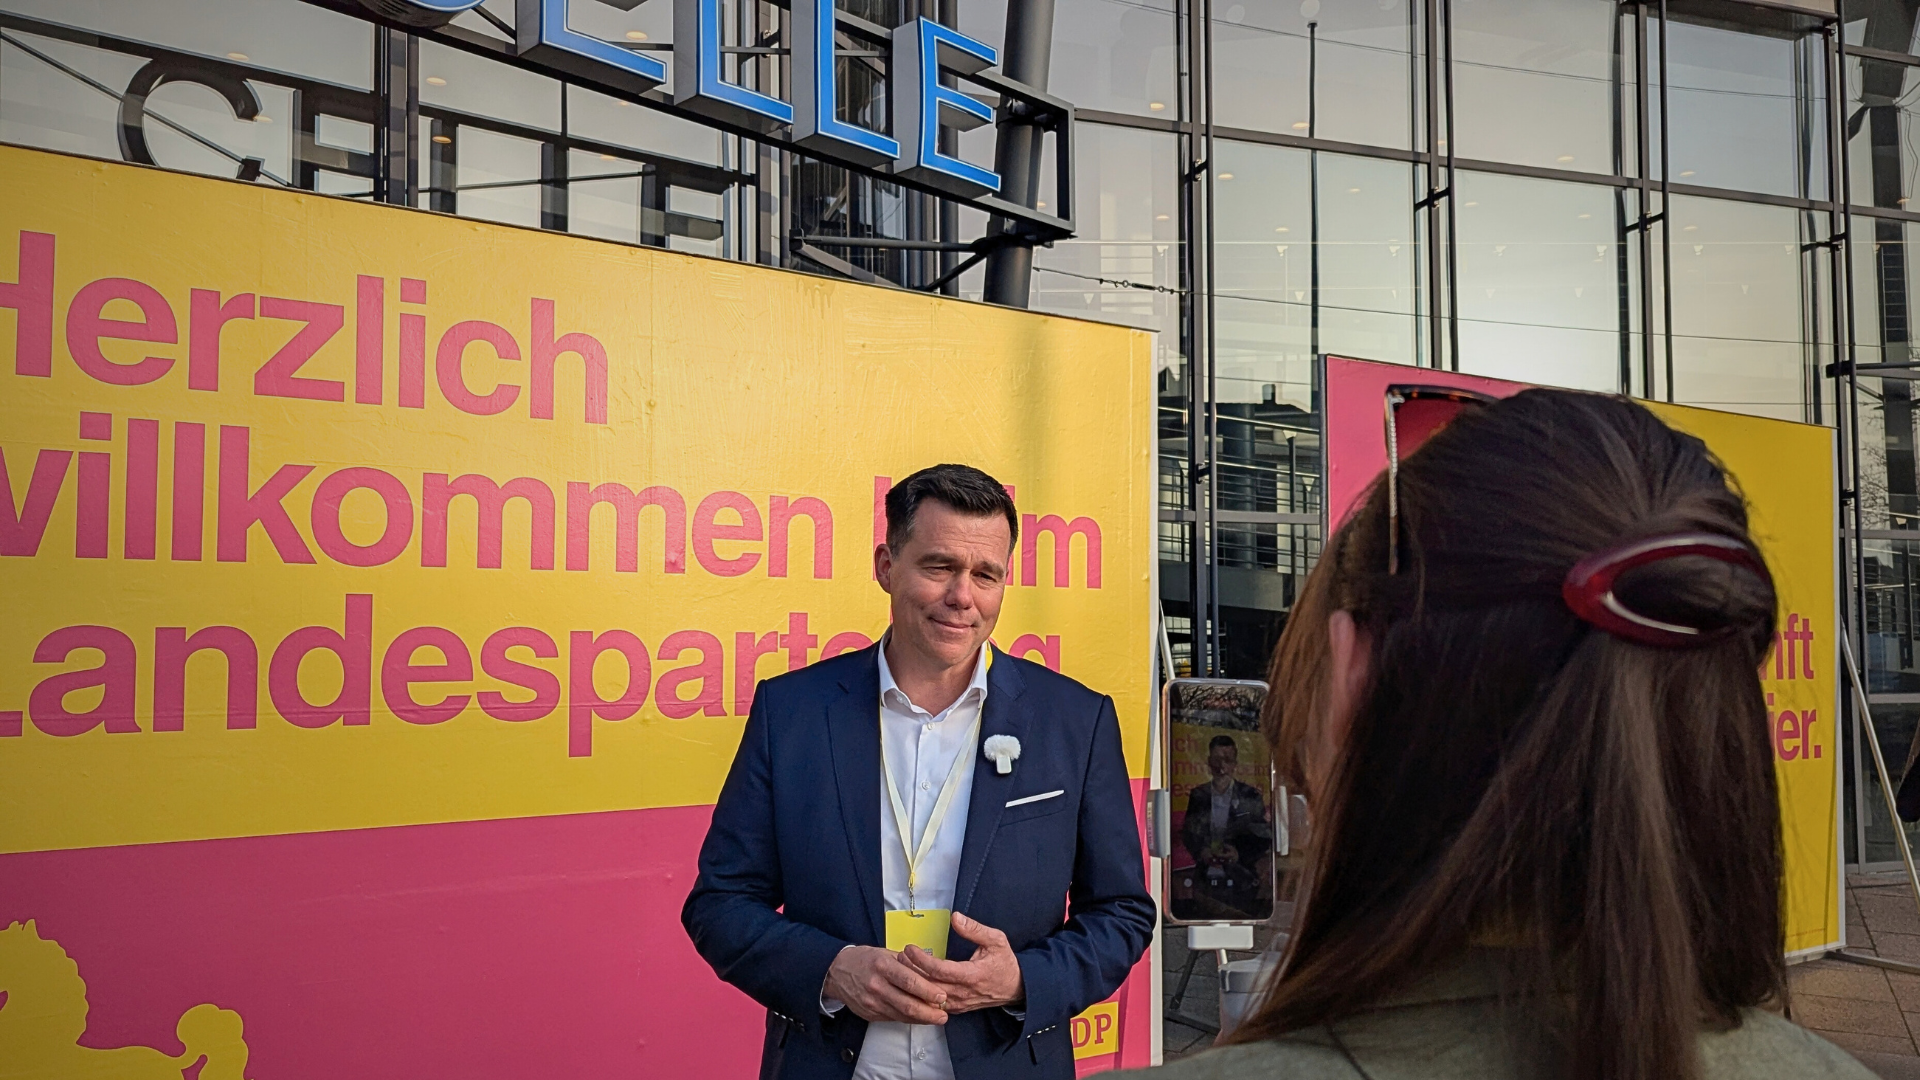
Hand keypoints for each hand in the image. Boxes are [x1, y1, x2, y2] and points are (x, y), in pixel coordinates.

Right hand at [825, 945, 949, 1024]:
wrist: (836, 972)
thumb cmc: (864, 960)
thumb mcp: (885, 953)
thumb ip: (907, 964)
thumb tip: (932, 971)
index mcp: (882, 966)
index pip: (909, 981)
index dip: (928, 991)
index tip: (942, 996)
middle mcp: (876, 985)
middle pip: (907, 1003)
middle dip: (929, 1012)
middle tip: (944, 1014)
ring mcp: (872, 1002)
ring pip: (901, 1015)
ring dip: (921, 1019)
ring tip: (936, 1018)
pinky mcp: (869, 1013)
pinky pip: (893, 1018)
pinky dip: (908, 1019)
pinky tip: (919, 1017)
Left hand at [899, 912, 1023, 1012]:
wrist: (1016, 988)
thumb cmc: (1005, 963)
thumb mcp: (996, 940)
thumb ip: (975, 929)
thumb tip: (955, 918)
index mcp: (972, 975)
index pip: (939, 970)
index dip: (921, 959)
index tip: (909, 948)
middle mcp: (963, 992)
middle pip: (929, 985)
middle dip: (911, 971)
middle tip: (899, 956)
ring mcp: (959, 1003)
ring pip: (928, 997)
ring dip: (914, 983)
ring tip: (903, 967)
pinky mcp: (956, 1008)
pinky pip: (933, 1005)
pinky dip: (921, 994)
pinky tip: (913, 982)